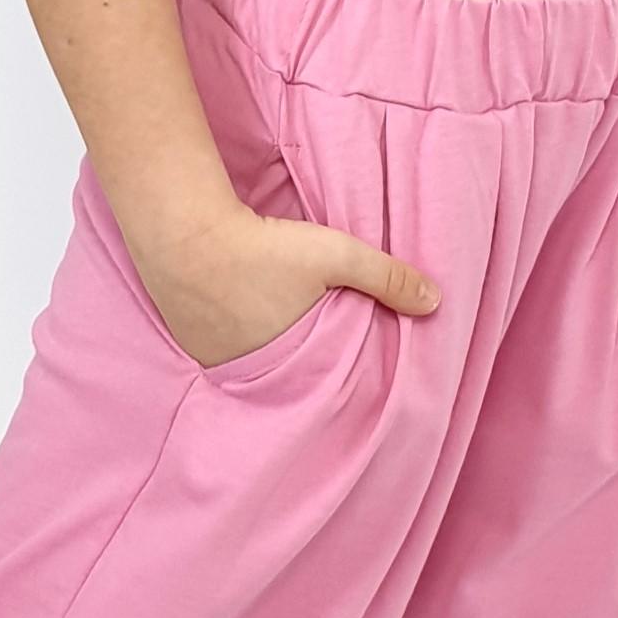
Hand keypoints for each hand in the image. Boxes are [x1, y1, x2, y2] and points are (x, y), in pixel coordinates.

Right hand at [137, 204, 440, 372]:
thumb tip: (435, 302)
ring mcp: (216, 362)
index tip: (358, 368)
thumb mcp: (335, 255)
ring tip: (287, 327)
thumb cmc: (261, 248)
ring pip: (257, 363)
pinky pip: (227, 350)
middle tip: (324, 345)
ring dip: (274, 350)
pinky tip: (248, 314)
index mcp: (289, 366)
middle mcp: (249, 374)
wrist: (182, 232)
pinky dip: (243, 338)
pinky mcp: (191, 342)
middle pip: (290, 376)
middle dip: (309, 365)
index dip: (342, 376)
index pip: (326, 384)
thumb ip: (386, 277)